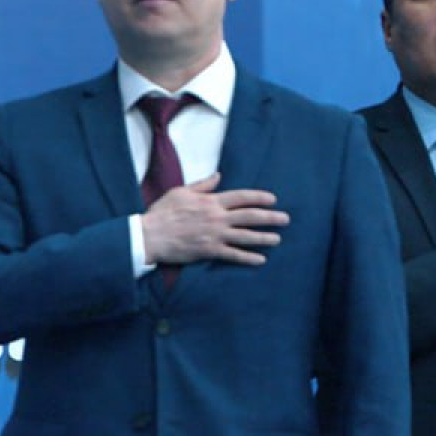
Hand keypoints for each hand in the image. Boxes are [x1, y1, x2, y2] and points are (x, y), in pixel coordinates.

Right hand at [140, 174, 288, 266]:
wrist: (149, 236)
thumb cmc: (162, 213)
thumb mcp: (181, 192)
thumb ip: (202, 185)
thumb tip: (218, 176)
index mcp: (211, 201)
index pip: (242, 197)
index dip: (259, 197)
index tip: (273, 199)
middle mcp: (217, 217)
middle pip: (250, 216)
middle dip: (270, 217)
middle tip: (286, 219)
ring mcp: (215, 235)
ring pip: (246, 236)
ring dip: (264, 238)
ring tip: (278, 239)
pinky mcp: (210, 251)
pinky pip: (234, 255)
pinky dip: (248, 257)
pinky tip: (261, 259)